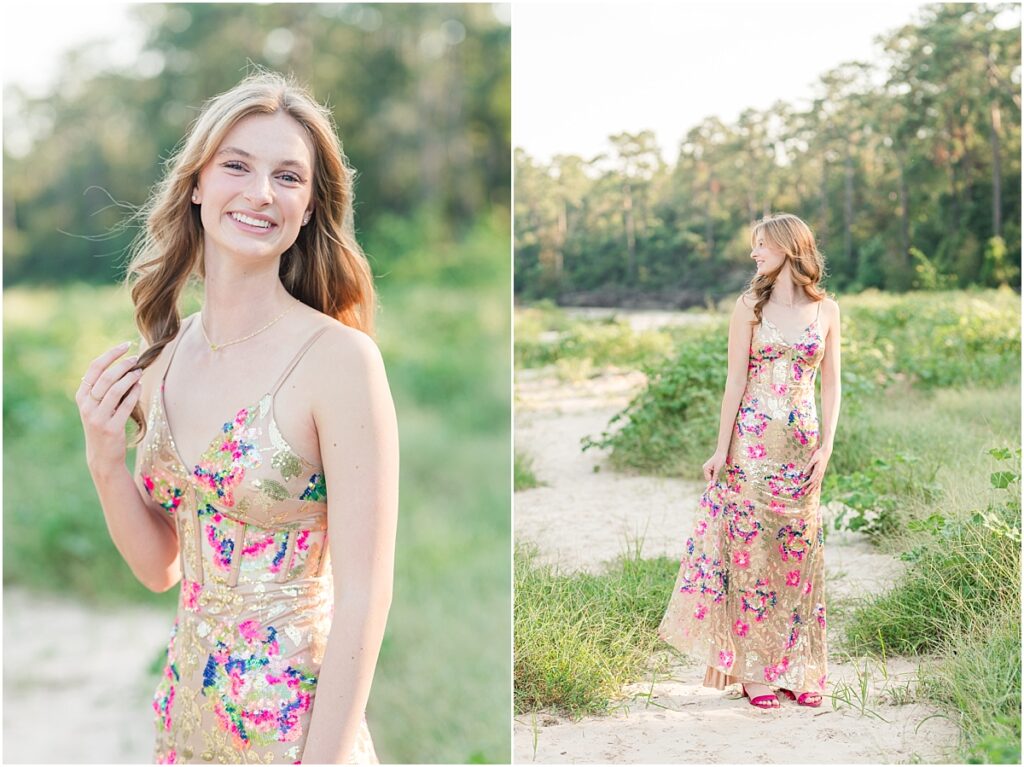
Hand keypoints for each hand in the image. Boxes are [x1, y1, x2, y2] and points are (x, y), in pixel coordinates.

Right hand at [76, 341, 143, 472]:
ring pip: (116, 390)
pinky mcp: (111, 428)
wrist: (102, 456)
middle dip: (123, 365)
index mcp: (81, 396)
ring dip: (130, 377)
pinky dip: (135, 393)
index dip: (110, 354)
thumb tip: (124, 364)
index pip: (94, 368)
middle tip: (136, 359)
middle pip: (106, 377)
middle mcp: (87, 405)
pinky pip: (126, 405)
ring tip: (140, 371)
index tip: (125, 345)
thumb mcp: (96, 406)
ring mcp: (98, 417)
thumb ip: (104, 388)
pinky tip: (140, 386)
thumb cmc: (103, 425)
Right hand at [702, 450, 727, 484]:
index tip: (717, 483)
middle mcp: (705, 468)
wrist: (722, 453)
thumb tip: (713, 484)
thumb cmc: (720, 459)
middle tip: (719, 479)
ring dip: (714, 477)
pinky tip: (718, 474)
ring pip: (710, 476)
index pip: (708, 478)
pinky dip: (715, 475)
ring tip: (719, 476)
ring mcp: (707, 468)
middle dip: (713, 479)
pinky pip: (712, 474)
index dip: (712, 481)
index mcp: (705, 468)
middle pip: (708, 478)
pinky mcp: (710, 468)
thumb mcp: (717, 469)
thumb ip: (715, 477)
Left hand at [802, 445, 830, 494]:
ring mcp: (821, 474)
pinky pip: (819, 481)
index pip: (811, 479)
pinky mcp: (822, 473)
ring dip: (813, 489)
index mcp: (818, 471)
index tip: (801, 487)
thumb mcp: (813, 459)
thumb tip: (803, 473)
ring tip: (810, 494)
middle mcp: (820, 474)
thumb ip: (808, 466)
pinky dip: (817, 486)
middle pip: (814, 483)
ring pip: (817, 483)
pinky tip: (815, 489)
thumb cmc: (819, 454)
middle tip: (805, 494)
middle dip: (809, 489)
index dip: (806, 484)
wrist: (826, 452)